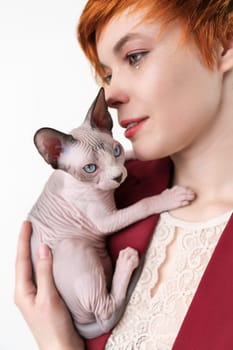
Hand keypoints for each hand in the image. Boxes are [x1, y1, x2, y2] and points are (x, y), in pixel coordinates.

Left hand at [14, 221, 83, 349]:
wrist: (61, 348)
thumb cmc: (53, 328)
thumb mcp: (49, 297)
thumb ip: (45, 273)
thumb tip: (43, 249)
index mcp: (22, 291)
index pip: (21, 260)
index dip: (23, 240)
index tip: (26, 224)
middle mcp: (25, 292)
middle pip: (23, 262)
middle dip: (25, 243)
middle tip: (29, 227)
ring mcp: (34, 295)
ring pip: (31, 268)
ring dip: (32, 251)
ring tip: (36, 237)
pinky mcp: (44, 297)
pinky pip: (40, 274)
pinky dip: (41, 262)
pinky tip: (47, 259)